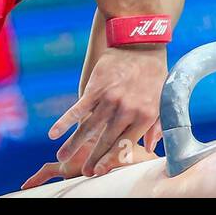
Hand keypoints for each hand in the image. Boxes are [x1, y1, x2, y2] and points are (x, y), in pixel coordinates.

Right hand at [21, 45, 166, 187]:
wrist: (141, 43)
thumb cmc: (154, 73)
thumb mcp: (162, 99)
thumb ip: (157, 125)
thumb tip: (150, 148)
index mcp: (145, 115)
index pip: (125, 144)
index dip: (111, 159)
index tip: (100, 171)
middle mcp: (127, 110)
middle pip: (106, 140)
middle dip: (93, 157)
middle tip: (83, 172)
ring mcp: (110, 99)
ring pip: (89, 128)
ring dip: (74, 144)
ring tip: (62, 158)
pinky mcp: (96, 87)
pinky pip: (78, 108)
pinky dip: (64, 121)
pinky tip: (53, 133)